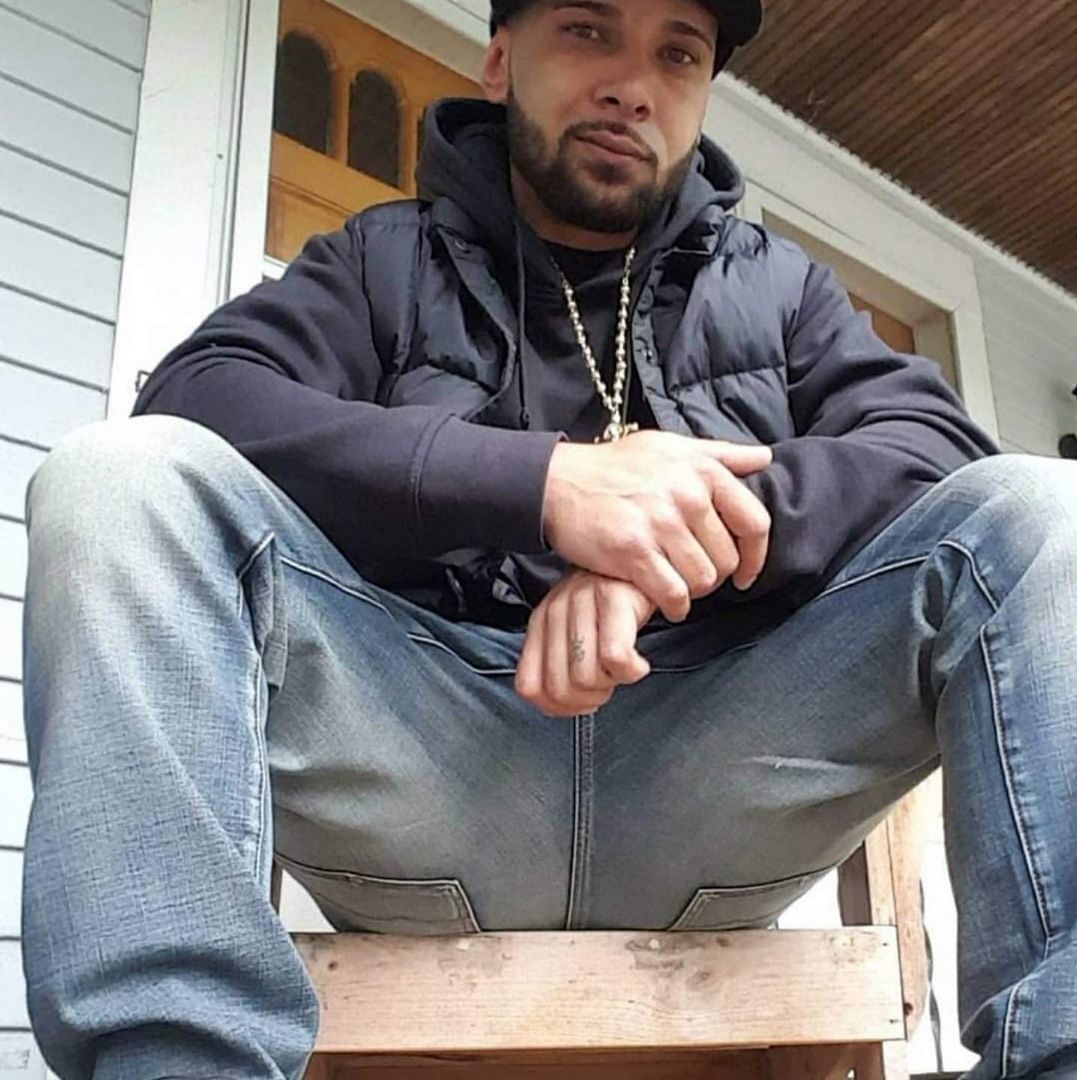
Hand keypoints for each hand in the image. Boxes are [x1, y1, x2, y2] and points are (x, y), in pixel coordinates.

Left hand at [515, 570, 656, 717]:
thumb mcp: (579, 634)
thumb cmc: (616, 608)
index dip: (558, 708)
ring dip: (612, 684)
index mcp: (541, 623)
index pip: (529, 687)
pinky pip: (615, 658)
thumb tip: (564, 707)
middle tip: (610, 682)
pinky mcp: (613, 597)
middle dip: (591, 699)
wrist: (650, 569)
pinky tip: (638, 663)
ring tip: (624, 668)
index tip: (584, 702)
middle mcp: (555, 610)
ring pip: (586, 677)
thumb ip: (563, 666)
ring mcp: (581, 602)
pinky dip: (631, 672)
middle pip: (560, 689)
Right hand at [541, 431, 772, 621]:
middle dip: (714, 575)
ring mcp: (660, 524)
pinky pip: (674, 594)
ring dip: (692, 591)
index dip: (756, 555)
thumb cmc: (614, 465)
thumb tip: (765, 459)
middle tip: (692, 575)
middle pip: (727, 559)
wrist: (558, 482)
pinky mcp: (634, 552)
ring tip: (674, 584)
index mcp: (702, 470)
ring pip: (703, 580)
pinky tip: (662, 600)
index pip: (754, 522)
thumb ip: (720, 454)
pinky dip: (673, 605)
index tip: (745, 572)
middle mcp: (686, 495)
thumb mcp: (669, 446)